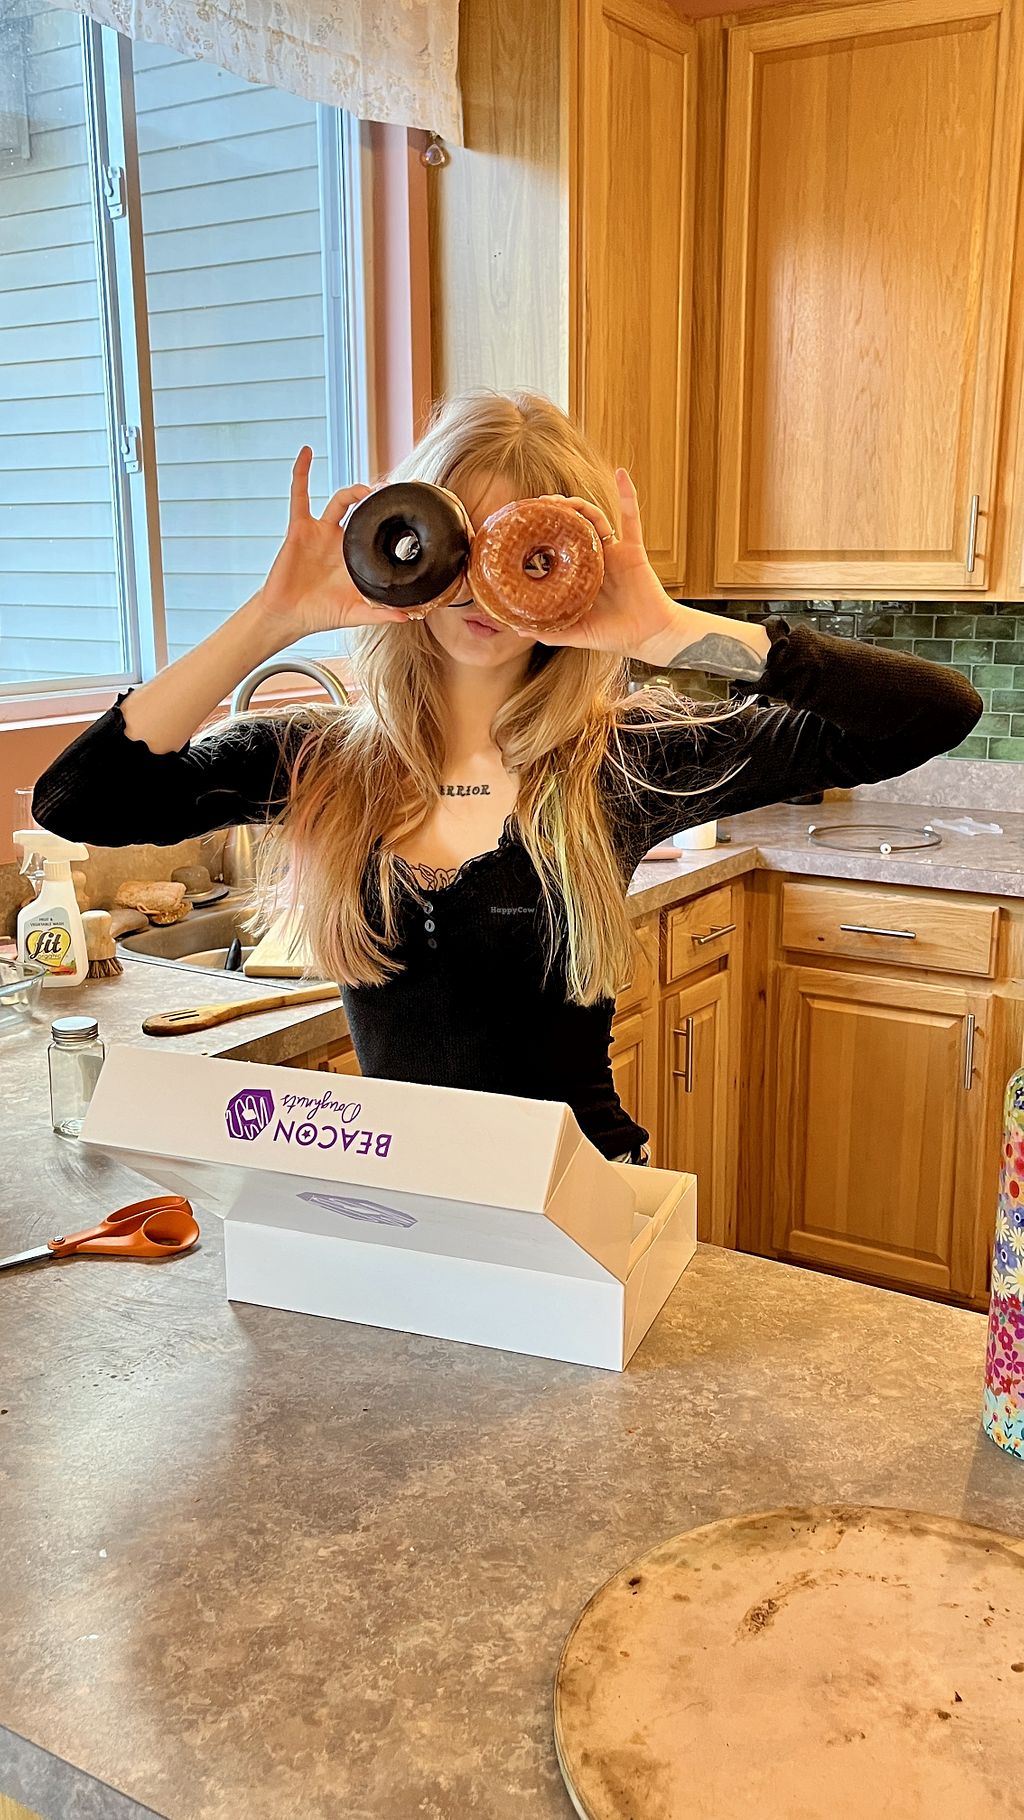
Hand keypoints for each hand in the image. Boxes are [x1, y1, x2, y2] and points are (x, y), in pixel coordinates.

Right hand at [256, 449, 408, 639]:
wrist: (288, 615)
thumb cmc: (320, 614)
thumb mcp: (355, 615)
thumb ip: (380, 613)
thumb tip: (409, 617)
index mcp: (356, 557)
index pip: (378, 532)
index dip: (391, 522)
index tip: (408, 512)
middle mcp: (341, 540)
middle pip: (364, 511)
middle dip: (378, 500)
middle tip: (393, 494)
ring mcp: (321, 531)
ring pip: (340, 501)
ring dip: (354, 491)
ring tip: (367, 490)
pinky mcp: (300, 527)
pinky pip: (300, 495)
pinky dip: (302, 473)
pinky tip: (307, 453)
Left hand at [521, 469, 678, 658]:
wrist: (650, 637)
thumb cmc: (616, 635)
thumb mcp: (579, 634)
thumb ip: (552, 631)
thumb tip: (518, 628)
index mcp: (581, 575)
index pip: (557, 548)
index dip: (541, 536)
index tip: (522, 526)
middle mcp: (595, 558)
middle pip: (572, 526)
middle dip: (554, 514)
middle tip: (535, 507)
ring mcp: (614, 551)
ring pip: (594, 518)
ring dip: (577, 504)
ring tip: (558, 499)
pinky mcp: (633, 549)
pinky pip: (631, 519)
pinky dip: (628, 495)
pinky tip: (621, 474)